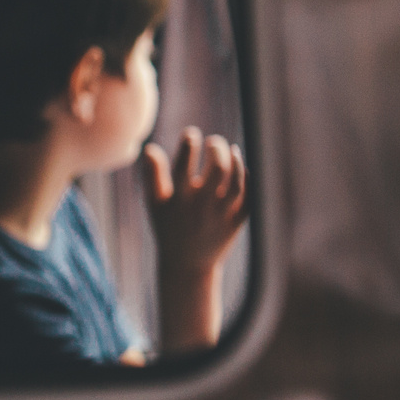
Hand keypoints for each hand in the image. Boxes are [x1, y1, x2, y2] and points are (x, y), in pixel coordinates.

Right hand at [141, 127, 248, 348]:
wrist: (188, 266)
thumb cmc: (168, 229)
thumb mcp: (155, 205)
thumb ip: (152, 176)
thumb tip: (150, 148)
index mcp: (179, 201)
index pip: (183, 167)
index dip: (188, 145)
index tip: (191, 134)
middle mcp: (201, 207)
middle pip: (218, 170)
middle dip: (218, 149)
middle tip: (213, 142)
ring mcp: (221, 215)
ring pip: (236, 182)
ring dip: (236, 161)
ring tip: (232, 151)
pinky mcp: (237, 222)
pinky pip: (248, 196)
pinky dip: (247, 178)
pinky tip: (241, 166)